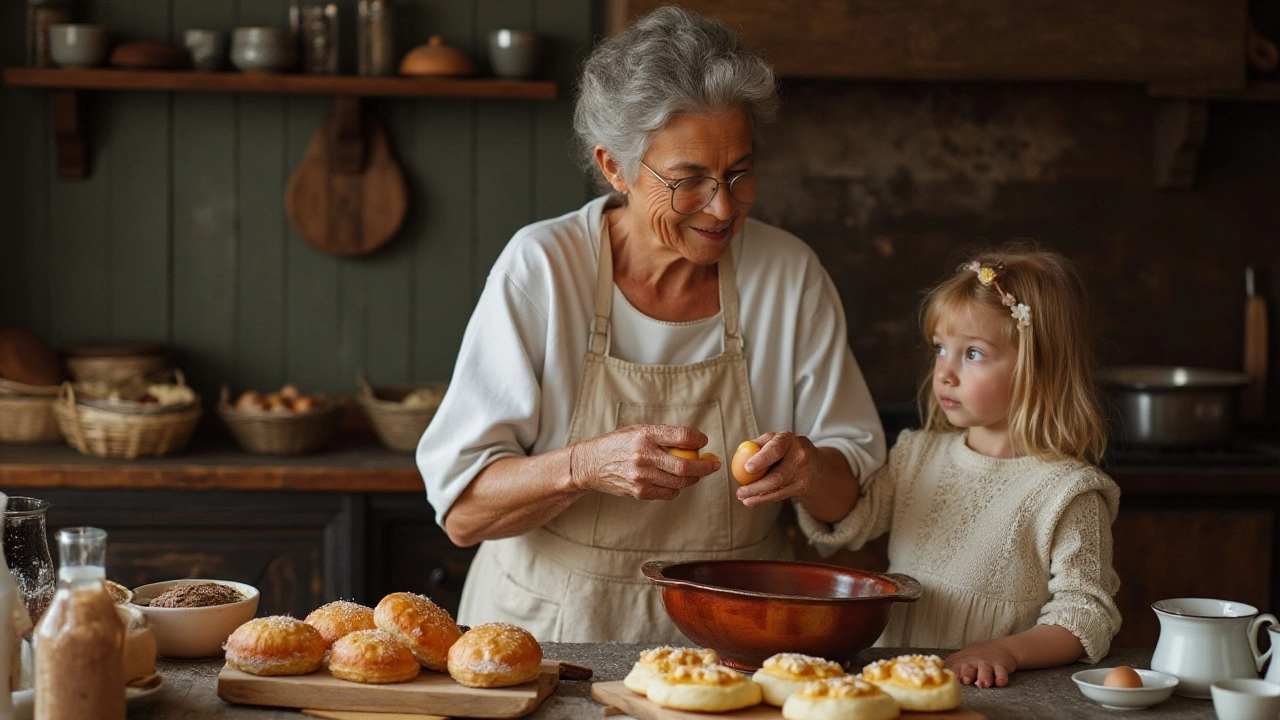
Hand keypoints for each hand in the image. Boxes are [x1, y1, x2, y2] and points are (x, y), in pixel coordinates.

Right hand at [569, 424, 719, 500]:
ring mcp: (641, 476)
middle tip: (714, 465)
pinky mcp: (639, 491)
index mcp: (645, 434)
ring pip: (679, 482)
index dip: (698, 439)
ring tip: (696, 474)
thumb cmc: (619, 444)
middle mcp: (644, 455)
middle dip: (705, 467)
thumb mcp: (639, 430)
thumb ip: (664, 436)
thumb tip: (695, 444)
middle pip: (685, 466)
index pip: (681, 436)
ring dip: (693, 479)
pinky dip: (677, 488)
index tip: (704, 441)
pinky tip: (676, 482)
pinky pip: (669, 493)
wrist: (592, 464)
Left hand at [735, 431, 820, 506]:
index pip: (775, 450)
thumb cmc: (785, 448)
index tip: (747, 468)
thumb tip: (740, 455)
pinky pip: (780, 495)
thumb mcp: (774, 439)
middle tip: (739, 491)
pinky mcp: (803, 487)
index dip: (761, 459)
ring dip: (757, 495)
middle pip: (777, 475)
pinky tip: (751, 501)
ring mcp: (803, 473)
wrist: (814, 462)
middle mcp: (799, 456)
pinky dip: (764, 499)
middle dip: (756, 486)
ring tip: (741, 497)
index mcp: (788, 439)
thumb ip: (758, 445)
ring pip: (777, 488)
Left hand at [944, 640, 1016, 687]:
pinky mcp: (1001, 665)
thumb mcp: (960, 660)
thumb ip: (949, 668)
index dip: (950, 673)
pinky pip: (1001, 672)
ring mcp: (987, 664)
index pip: (953, 668)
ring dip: (984, 676)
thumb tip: (933, 677)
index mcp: (961, 662)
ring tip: (984, 684)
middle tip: (965, 680)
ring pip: (985, 670)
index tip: (946, 679)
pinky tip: (1001, 682)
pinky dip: (1001, 677)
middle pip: (968, 667)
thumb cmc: (974, 658)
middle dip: (966, 674)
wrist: (999, 647)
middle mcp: (973, 662)